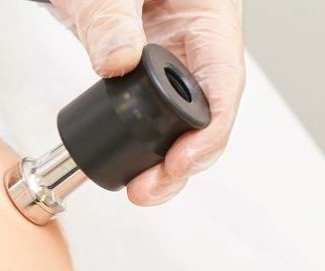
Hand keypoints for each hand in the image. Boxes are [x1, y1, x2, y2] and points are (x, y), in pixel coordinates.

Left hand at [44, 0, 244, 205]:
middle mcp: (199, 43)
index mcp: (209, 15)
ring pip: (182, 122)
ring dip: (165, 161)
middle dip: (184, 159)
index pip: (224, 80)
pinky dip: (146, 146)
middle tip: (150, 188)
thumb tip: (117, 62)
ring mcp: (175, 62)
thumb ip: (110, 19)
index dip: (209, 129)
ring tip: (140, 190)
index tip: (183, 160)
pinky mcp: (147, 76)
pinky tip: (134, 169)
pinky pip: (156, 118)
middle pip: (207, 112)